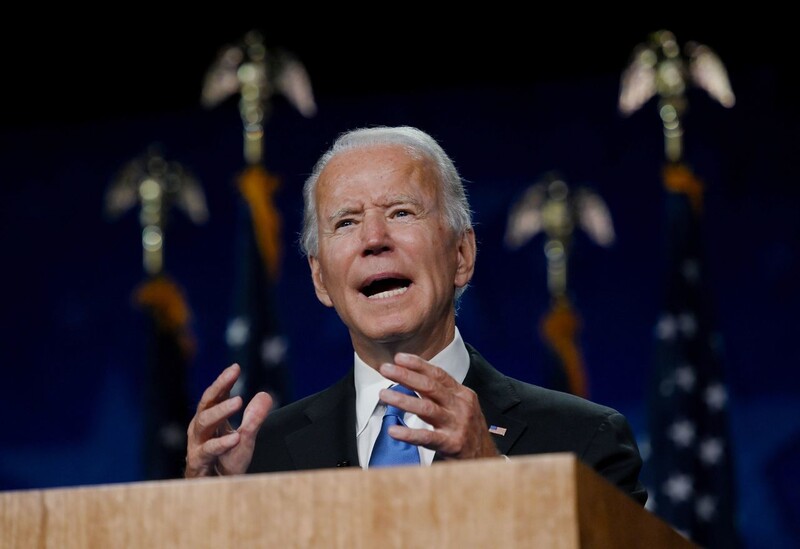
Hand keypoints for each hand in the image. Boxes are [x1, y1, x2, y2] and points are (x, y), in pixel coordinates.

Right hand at [184, 363, 271, 477]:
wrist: (217, 492)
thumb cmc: (226, 463)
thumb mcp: (246, 438)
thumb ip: (254, 418)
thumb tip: (265, 395)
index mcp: (209, 420)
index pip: (215, 396)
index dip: (224, 381)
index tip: (235, 367)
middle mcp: (200, 430)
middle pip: (205, 404)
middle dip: (219, 387)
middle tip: (233, 375)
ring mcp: (197, 445)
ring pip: (203, 423)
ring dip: (220, 411)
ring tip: (237, 401)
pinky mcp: (198, 463)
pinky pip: (207, 450)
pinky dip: (221, 443)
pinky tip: (235, 438)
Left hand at [377, 353, 499, 459]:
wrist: (486, 458)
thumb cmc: (467, 430)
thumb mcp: (459, 406)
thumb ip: (439, 393)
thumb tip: (411, 377)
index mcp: (462, 394)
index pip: (438, 374)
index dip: (418, 364)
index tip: (399, 358)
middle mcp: (461, 406)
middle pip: (430, 386)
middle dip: (405, 376)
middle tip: (385, 369)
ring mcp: (457, 425)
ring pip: (426, 408)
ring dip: (403, 400)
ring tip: (384, 395)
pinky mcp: (452, 444)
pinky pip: (427, 437)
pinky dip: (409, 433)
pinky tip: (393, 430)